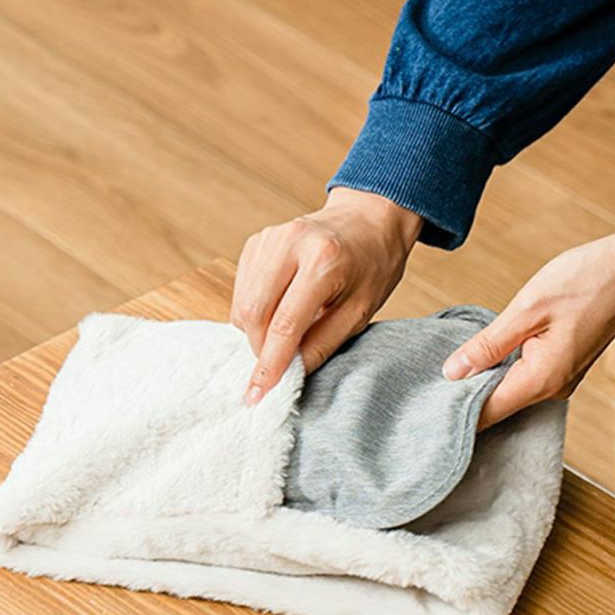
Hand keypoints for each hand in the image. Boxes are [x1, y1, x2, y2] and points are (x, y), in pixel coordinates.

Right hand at [232, 187, 422, 405]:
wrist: (369, 219)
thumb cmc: (372, 267)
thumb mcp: (360, 312)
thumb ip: (323, 343)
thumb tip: (289, 373)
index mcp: (323, 261)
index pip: (285, 325)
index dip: (269, 365)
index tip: (256, 395)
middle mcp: (290, 244)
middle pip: (253, 313)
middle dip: (259, 349)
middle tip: (278, 365)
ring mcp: (269, 239)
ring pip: (242, 304)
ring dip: (255, 332)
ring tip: (285, 335)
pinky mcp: (257, 242)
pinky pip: (242, 290)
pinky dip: (253, 312)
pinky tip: (278, 312)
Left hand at [442, 227, 614, 430]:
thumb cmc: (587, 281)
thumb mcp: (527, 308)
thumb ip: (488, 345)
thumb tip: (453, 372)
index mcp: (541, 379)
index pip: (487, 413)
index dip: (455, 411)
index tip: (427, 404)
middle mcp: (552, 389)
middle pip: (496, 408)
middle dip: (464, 398)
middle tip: (429, 383)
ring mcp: (558, 380)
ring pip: (508, 393)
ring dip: (481, 383)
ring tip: (448, 370)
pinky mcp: (560, 367)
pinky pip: (522, 380)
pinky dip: (499, 372)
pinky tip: (481, 358)